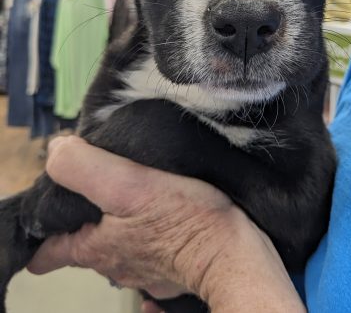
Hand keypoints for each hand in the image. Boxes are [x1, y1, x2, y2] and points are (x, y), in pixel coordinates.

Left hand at [28, 137, 304, 311]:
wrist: (235, 252)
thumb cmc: (187, 221)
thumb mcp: (128, 185)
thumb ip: (84, 167)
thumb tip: (58, 149)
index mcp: (96, 248)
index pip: (48, 252)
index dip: (46, 227)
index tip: (58, 204)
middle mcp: (116, 265)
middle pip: (86, 243)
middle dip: (89, 216)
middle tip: (107, 185)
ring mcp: (145, 270)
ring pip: (119, 245)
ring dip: (122, 223)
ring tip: (139, 193)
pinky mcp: (172, 266)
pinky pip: (150, 251)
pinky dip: (150, 235)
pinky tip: (164, 217)